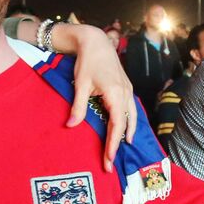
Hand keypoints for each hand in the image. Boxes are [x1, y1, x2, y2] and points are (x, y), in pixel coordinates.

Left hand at [63, 24, 136, 171]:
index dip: (113, 144)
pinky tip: (126, 126)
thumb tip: (71, 126)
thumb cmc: (87, 61)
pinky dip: (130, 120)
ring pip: (132, 116)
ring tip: (125, 146)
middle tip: (110, 162)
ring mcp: (128, 89)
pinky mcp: (127, 86)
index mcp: (116, 94)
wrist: (96, 41)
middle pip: (125, 124)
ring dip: (128, 132)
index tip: (109, 159)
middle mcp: (126, 93)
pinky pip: (131, 108)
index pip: (116, 125)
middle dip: (118, 144)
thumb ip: (78, 107)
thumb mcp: (80, 85)